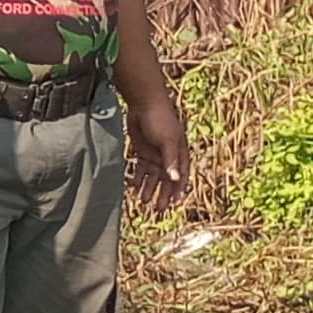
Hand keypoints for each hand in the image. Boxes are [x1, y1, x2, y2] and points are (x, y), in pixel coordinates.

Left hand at [124, 83, 193, 207]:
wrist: (144, 103)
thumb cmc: (161, 120)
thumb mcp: (167, 141)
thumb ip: (171, 160)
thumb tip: (174, 179)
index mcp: (180, 155)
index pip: (180, 177)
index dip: (177, 191)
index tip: (173, 204)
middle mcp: (168, 157)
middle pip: (166, 180)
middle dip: (162, 194)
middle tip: (157, 209)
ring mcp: (155, 154)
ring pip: (152, 177)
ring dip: (149, 188)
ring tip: (143, 202)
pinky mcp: (142, 151)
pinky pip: (141, 169)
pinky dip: (138, 178)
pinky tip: (132, 187)